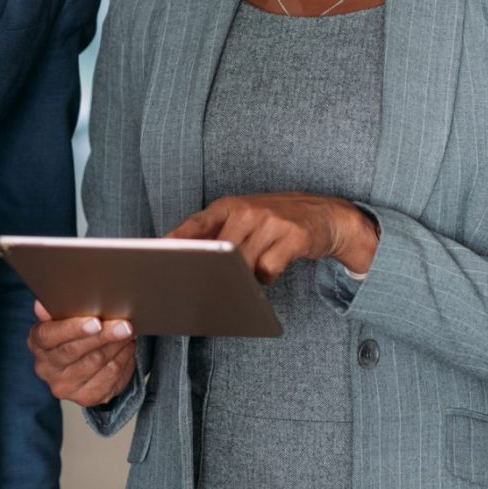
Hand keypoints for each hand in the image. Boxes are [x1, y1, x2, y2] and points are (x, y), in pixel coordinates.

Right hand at [27, 301, 136, 405]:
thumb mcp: (58, 319)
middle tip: (124, 325)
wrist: (74, 365)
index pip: (50, 336)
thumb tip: (42, 306)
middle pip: (76, 351)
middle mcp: (47, 369)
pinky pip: (110, 378)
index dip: (73, 329)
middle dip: (104, 336)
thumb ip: (53, 311)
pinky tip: (127, 348)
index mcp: (37, 344)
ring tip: (128, 332)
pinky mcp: (85, 398)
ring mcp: (65, 386)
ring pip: (97, 363)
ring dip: (117, 346)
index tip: (95, 322)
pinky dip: (123, 360)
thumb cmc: (68, 335)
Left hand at [166, 192, 377, 282]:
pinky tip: (273, 267)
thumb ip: (219, 233)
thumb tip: (189, 262)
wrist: (327, 214)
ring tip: (251, 272)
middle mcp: (248, 210)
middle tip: (207, 283)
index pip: (197, 223)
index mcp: (230, 205)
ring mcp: (271, 221)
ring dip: (244, 276)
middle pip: (220, 250)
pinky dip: (267, 276)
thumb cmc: (275, 220)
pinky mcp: (293, 237)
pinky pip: (268, 269)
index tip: (160, 253)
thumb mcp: (244, 217)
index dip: (177, 239)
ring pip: (243, 263)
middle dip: (213, 270)